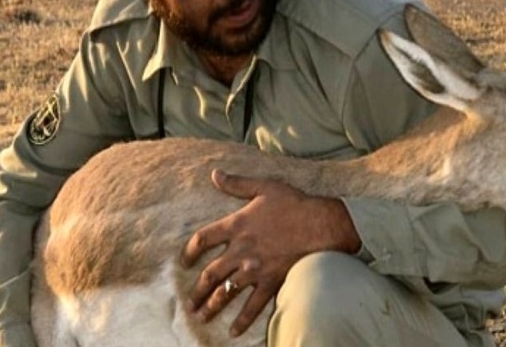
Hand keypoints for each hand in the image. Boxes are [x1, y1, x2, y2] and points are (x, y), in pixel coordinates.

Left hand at [181, 169, 359, 336]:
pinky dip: (242, 320)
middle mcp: (240, 250)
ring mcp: (254, 268)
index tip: (184, 262)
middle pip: (210, 274)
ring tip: (201, 316)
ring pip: (226, 292)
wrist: (320, 224)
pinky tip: (233, 331)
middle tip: (189, 302)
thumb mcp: (263, 187)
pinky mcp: (270, 281)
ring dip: (211, 306)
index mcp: (236, 225)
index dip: (189, 251)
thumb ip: (237, 183)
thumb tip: (215, 174)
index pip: (202, 240)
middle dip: (197, 290)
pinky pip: (253, 306)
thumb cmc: (293, 203)